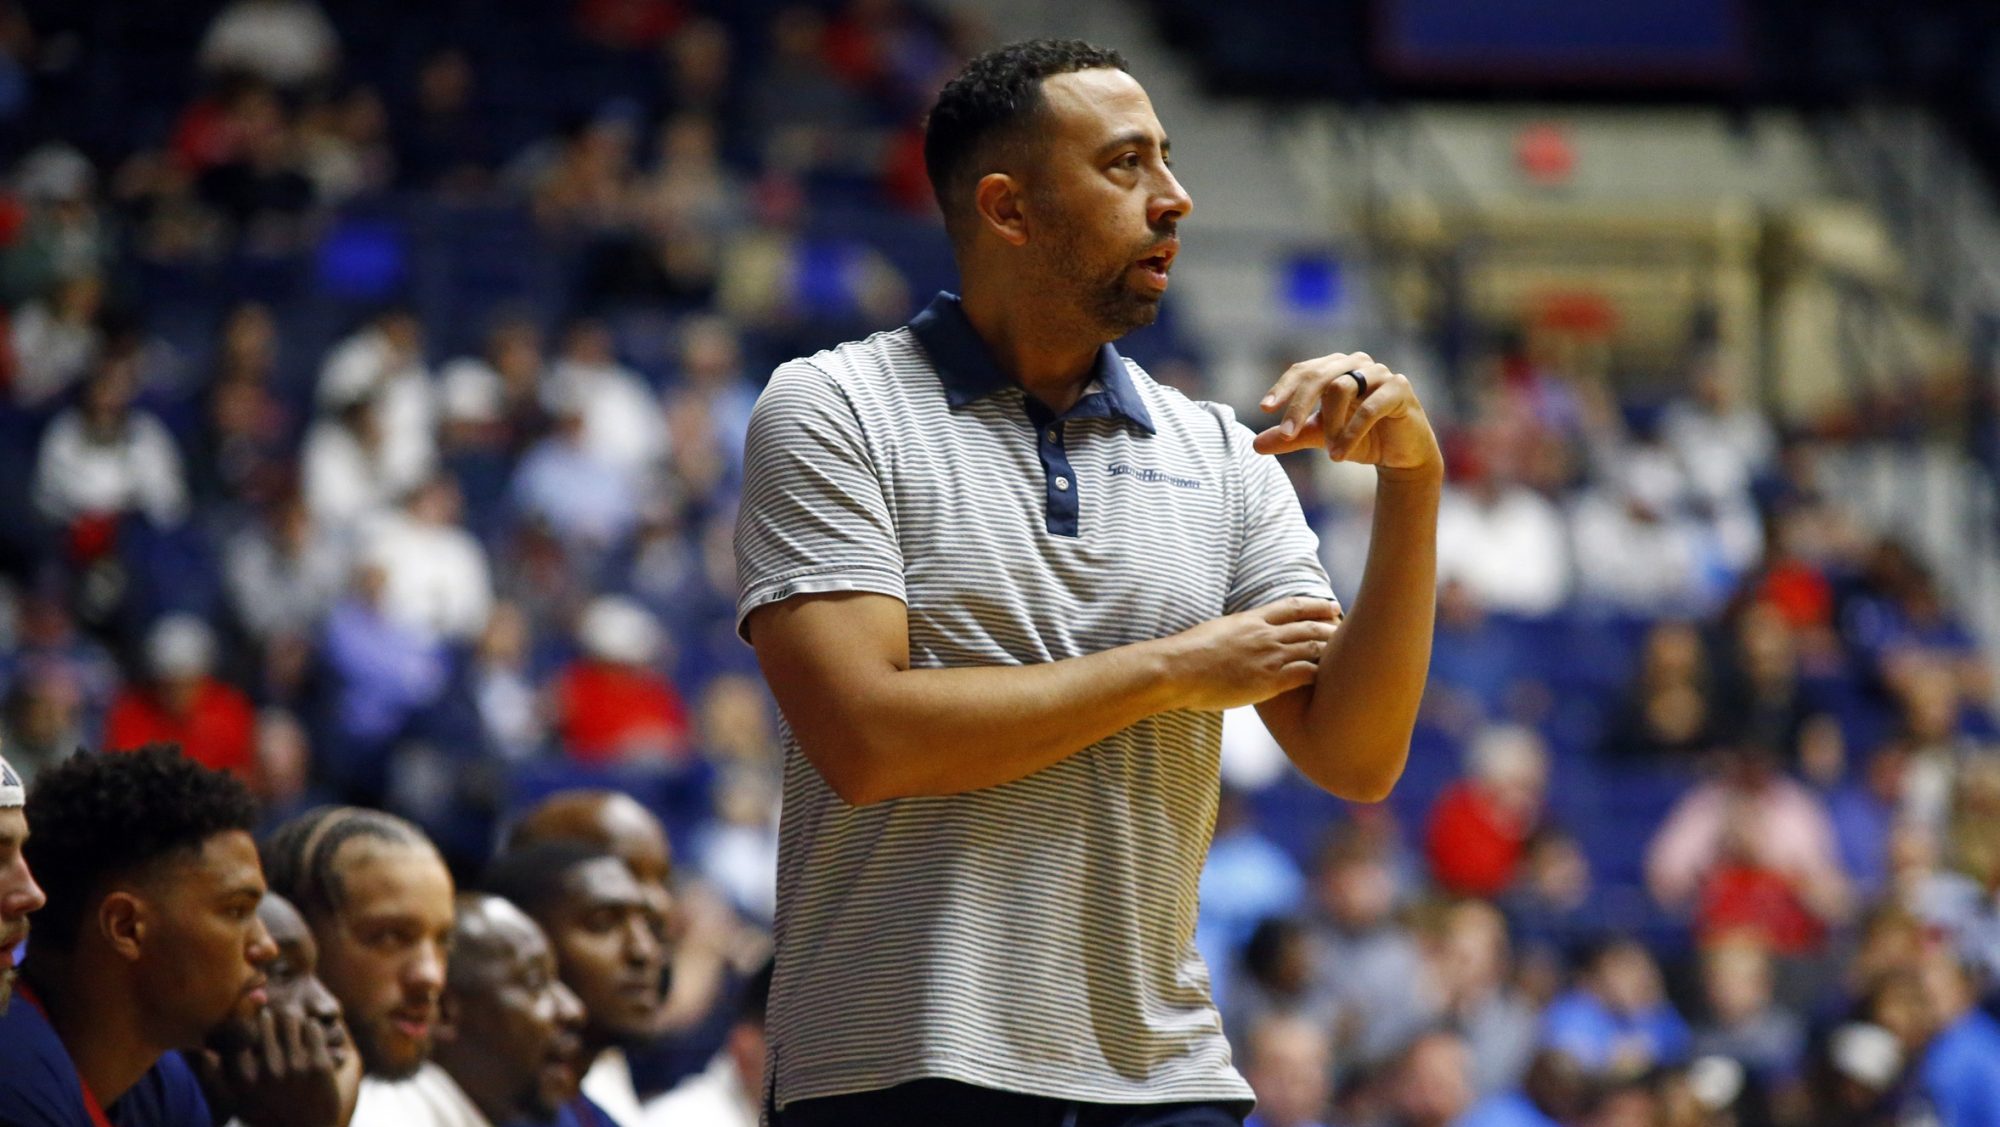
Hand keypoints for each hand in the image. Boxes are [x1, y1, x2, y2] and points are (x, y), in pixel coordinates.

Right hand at [198, 1007, 349, 1126]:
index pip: (240, 1031)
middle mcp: (268, 1070)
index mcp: (244, 1078)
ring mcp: (296, 1067)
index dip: (245, 1020)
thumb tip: (203, 1053)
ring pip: (291, 1020)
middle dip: (269, 1017)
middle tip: (273, 1018)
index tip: (250, 1019)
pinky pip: (314, 1028)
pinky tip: (309, 1033)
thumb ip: (216, 1079)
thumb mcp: (237, 1102)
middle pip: (266, 1020)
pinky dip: (311, 1027)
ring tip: (291, 1025)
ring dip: (291, 1020)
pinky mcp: (320, 1065)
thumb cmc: (268, 1116)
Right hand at [1161, 596, 1340, 710]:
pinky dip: (1322, 674)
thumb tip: (1237, 634)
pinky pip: (1306, 674)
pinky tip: (1331, 680)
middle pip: (1310, 626)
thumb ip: (1235, 630)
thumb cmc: (1187, 654)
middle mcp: (1265, 634)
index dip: (1317, 605)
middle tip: (1349, 633)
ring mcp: (1269, 657)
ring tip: (1348, 657)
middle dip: (1333, 628)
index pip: (1294, 606)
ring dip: (1333, 651)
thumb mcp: (1215, 630)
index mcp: (1251, 618)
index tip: (1333, 606)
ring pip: (1313, 648)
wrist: (1177, 669)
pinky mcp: (1269, 681)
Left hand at [1251, 352, 1441, 475]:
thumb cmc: (1361, 439)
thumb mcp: (1320, 438)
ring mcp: (1380, 373)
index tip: (1265, 409)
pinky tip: (1339, 455)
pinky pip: (1369, 406)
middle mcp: (1356, 364)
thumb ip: (1290, 438)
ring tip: (1329, 452)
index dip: (1283, 388)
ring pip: (1341, 388)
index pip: (1303, 371)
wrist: (1403, 455)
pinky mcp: (1400, 389)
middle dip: (1298, 406)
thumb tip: (1255, 445)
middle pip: (1318, 376)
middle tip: (1285, 433)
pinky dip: (1351, 432)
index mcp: (1335, 368)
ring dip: (1330, 425)